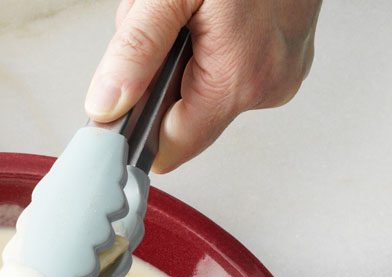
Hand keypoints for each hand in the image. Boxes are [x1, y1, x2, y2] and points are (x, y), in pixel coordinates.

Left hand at [85, 0, 320, 171]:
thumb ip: (136, 50)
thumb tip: (106, 105)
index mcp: (240, 81)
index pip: (167, 148)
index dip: (133, 126)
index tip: (116, 97)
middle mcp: (268, 87)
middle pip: (180, 115)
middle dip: (157, 75)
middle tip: (165, 22)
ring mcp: (281, 72)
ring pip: (199, 89)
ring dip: (179, 56)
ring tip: (192, 9)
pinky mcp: (285, 56)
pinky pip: (223, 67)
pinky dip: (204, 43)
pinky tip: (212, 12)